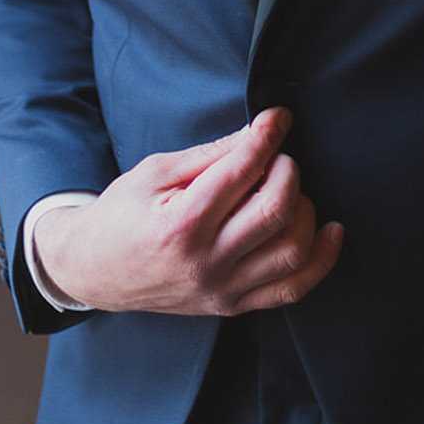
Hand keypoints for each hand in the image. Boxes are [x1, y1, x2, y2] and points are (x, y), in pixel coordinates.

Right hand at [33, 107, 344, 316]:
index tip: (278, 118)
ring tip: (288, 190)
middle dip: (288, 171)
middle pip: (275, 210)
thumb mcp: (155, 172)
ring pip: (292, 251)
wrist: (94, 271)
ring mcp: (222, 290)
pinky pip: (292, 289)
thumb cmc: (122, 215)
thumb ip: (210, 155)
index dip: (267, 137)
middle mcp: (205, 262)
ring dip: (304, 209)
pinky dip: (321, 259)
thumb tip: (259, 133)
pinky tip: (330, 230)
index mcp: (180, 224)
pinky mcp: (233, 305)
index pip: (241, 171)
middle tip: (278, 156)